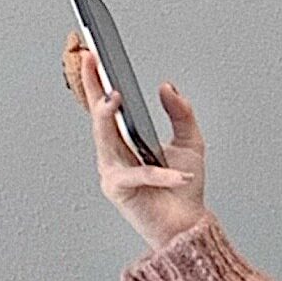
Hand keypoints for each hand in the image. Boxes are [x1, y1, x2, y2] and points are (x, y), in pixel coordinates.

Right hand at [63, 28, 208, 250]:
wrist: (189, 226)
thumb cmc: (185, 191)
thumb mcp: (191, 143)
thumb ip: (181, 113)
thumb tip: (168, 87)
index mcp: (124, 141)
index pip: (105, 105)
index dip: (94, 80)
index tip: (91, 54)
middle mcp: (112, 155)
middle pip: (98, 117)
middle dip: (93, 89)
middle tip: (93, 63)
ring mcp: (111, 172)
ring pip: (105, 139)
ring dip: (106, 118)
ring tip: (113, 98)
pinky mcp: (119, 191)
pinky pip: (138, 175)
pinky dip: (161, 173)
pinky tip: (180, 173)